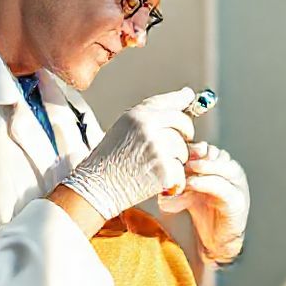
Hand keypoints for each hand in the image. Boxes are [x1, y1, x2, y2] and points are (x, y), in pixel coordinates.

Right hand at [60, 88, 194, 219]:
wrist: (97, 187)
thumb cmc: (107, 160)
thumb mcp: (123, 128)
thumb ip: (149, 116)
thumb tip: (183, 97)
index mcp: (137, 115)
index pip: (169, 102)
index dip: (182, 101)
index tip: (189, 98)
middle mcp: (149, 127)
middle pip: (184, 124)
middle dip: (184, 135)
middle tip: (175, 146)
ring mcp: (158, 148)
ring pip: (184, 150)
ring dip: (176, 160)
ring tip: (154, 166)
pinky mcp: (164, 169)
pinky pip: (181, 171)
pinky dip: (173, 180)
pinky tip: (157, 181)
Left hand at [157, 141, 249, 263]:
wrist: (216, 240)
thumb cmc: (203, 212)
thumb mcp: (187, 192)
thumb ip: (178, 182)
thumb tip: (162, 179)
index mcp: (221, 166)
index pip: (206, 148)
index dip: (190, 149)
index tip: (174, 152)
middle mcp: (231, 172)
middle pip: (215, 154)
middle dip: (195, 155)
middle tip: (178, 159)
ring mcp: (237, 186)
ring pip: (223, 166)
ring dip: (202, 165)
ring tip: (186, 168)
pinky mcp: (237, 201)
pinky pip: (222, 187)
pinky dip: (206, 183)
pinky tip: (191, 183)